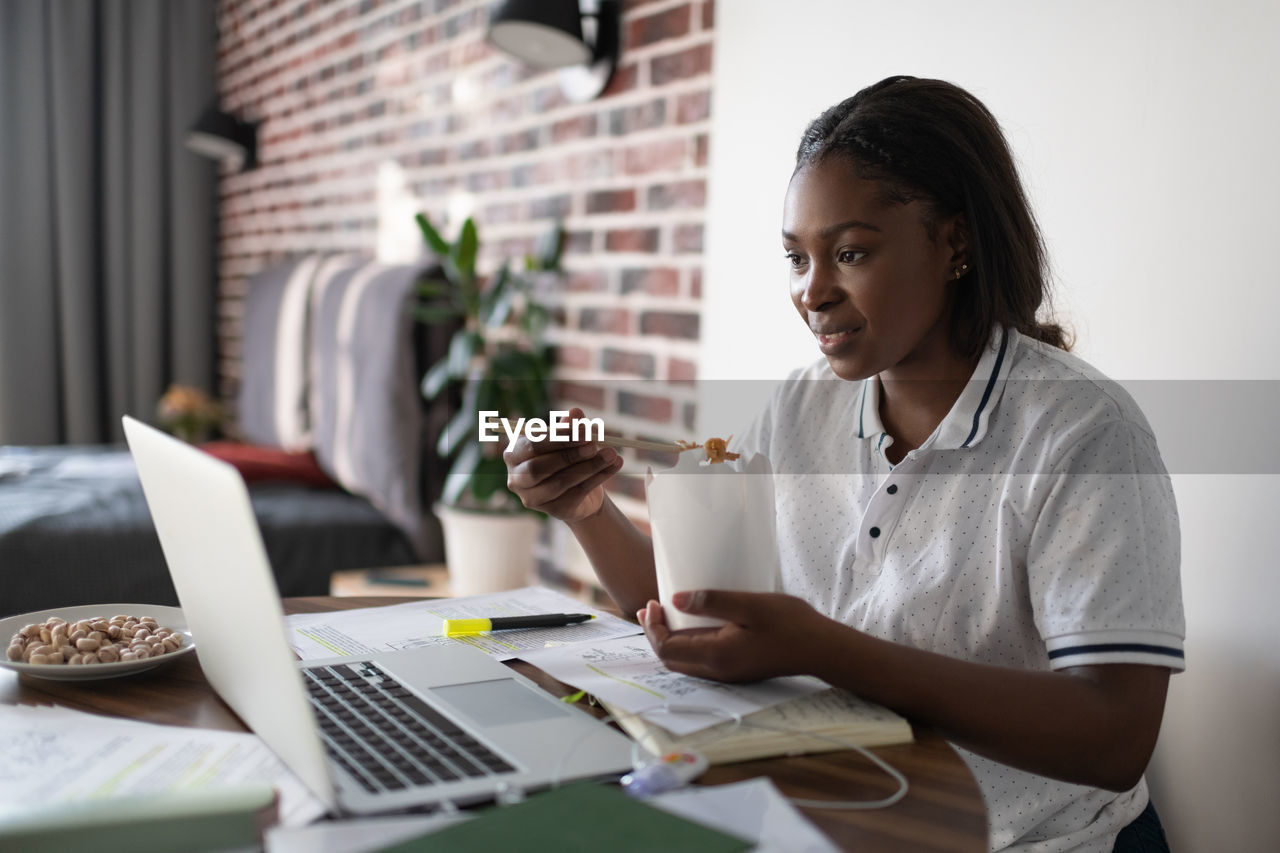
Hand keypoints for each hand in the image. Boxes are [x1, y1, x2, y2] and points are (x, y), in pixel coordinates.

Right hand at [503, 407, 623, 522]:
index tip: (583, 430)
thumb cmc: (567, 457)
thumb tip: (575, 412)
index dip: (558, 437)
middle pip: (539, 467)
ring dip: (589, 467)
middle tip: (594, 445)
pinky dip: (598, 478)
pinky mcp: (553, 510)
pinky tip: (614, 465)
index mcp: (514, 453)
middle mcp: (516, 478)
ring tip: (611, 454)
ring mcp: (532, 498)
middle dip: (569, 454)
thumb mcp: (569, 439)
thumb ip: (570, 426)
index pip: (532, 444)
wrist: (581, 489)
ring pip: (560, 482)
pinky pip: (577, 493)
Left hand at [638, 590, 833, 682]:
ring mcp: (727, 673)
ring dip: (670, 640)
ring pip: (684, 663)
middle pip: (670, 659)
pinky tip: (693, 626)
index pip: (666, 648)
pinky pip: (700, 661)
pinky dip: (687, 644)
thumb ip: (711, 602)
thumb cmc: (790, 623)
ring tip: (667, 614)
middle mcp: (717, 670)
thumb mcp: (749, 604)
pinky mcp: (737, 670)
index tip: (654, 602)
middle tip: (653, 607)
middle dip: (655, 634)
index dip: (653, 627)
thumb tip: (675, 600)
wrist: (821, 649)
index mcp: (716, 655)